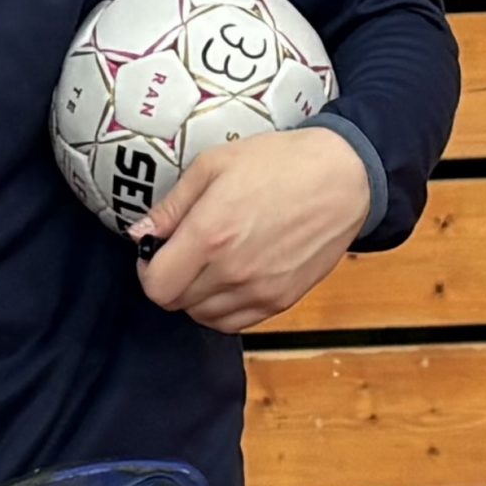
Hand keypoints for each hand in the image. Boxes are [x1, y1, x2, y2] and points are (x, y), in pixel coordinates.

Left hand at [134, 126, 371, 332]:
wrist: (345, 176)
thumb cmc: (279, 163)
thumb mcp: (213, 166)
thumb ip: (171, 206)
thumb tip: (140, 234)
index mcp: (210, 235)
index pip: (155, 285)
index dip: (147, 269)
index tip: (155, 251)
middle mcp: (233, 271)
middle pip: (175, 302)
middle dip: (169, 279)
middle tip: (182, 253)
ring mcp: (260, 290)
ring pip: (202, 316)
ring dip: (194, 295)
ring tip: (208, 264)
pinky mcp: (282, 300)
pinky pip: (234, 323)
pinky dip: (221, 308)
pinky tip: (228, 280)